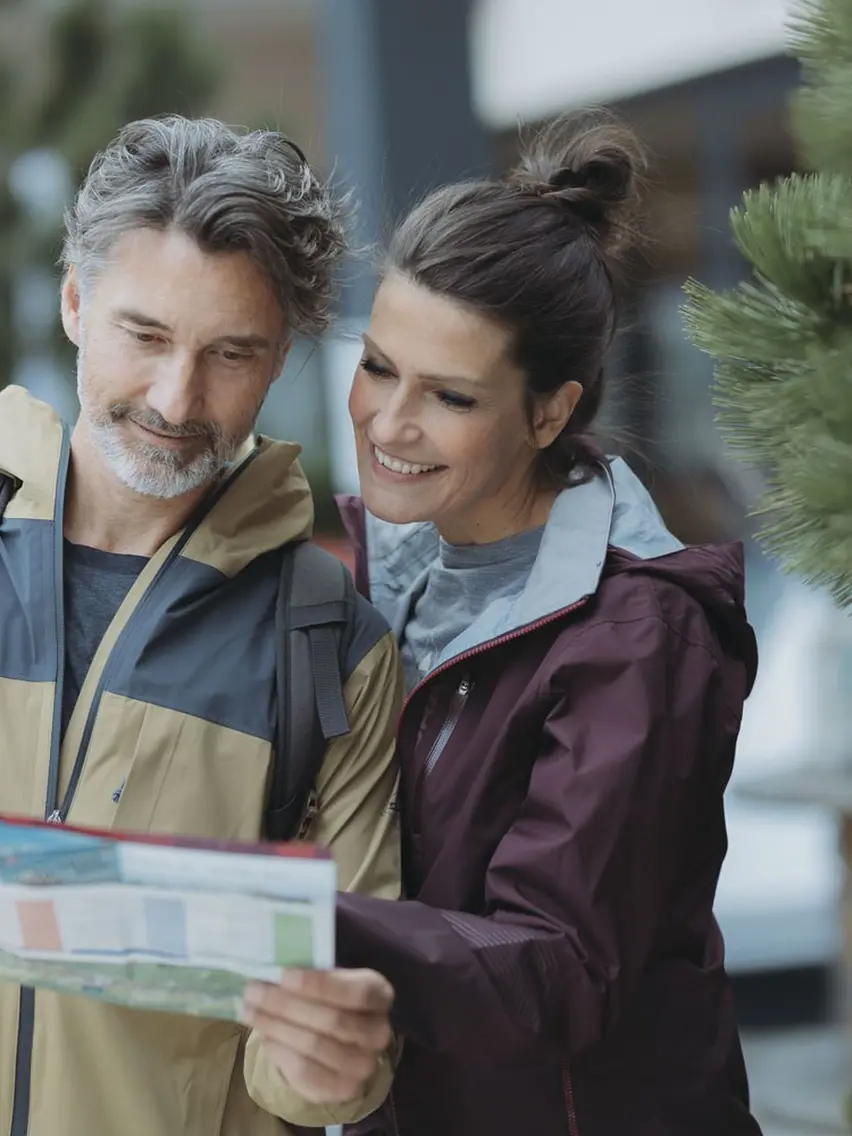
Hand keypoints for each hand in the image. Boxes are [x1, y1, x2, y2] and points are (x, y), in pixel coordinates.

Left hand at [243, 968, 393, 1104]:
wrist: (339, 1042)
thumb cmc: (331, 999)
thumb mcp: (330, 979)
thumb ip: (312, 975)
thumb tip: (273, 970)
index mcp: (379, 995)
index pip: (355, 992)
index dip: (319, 985)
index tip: (283, 975)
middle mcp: (378, 1032)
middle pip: (331, 1021)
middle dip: (287, 1005)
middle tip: (254, 992)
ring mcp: (363, 1065)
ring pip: (314, 1045)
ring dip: (277, 1027)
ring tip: (251, 1011)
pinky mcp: (342, 1089)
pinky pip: (305, 1072)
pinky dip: (281, 1053)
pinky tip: (266, 1037)